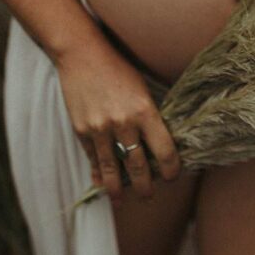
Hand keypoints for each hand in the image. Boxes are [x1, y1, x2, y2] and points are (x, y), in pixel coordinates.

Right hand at [54, 33, 181, 204]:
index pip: (165, 151)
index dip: (171, 169)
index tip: (173, 176)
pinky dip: (98, 173)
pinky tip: (101, 183)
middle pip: (139, 166)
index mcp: (145, 110)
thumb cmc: (118, 68)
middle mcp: (123, 123)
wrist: (82, 54)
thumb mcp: (142, 88)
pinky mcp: (82, 130)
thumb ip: (149, 116)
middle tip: (150, 196)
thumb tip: (158, 143)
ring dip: (119, 189)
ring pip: (113, 169)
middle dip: (146, 186)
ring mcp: (100, 129)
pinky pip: (93, 159)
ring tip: (123, 200)